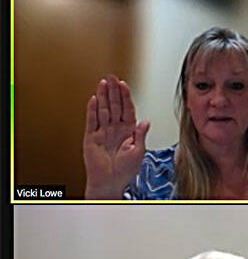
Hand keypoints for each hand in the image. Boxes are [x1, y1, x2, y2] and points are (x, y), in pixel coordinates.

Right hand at [83, 75, 150, 198]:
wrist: (110, 181)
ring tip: (103, 83)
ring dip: (103, 96)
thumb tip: (145, 121)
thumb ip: (140, 135)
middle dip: (113, 91)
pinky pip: (92, 121)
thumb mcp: (138, 152)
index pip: (127, 110)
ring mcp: (103, 131)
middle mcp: (115, 129)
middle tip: (112, 77)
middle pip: (114, 106)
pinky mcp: (91, 136)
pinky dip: (92, 110)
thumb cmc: (125, 170)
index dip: (125, 97)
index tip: (124, 85)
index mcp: (128, 131)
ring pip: (103, 110)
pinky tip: (94, 99)